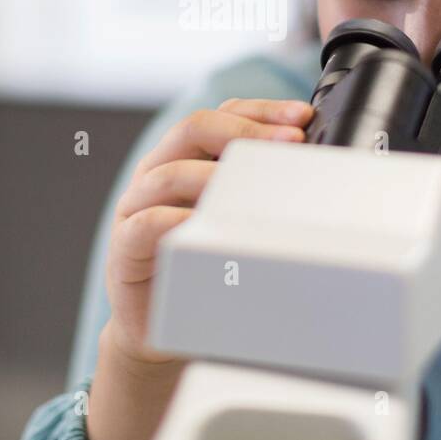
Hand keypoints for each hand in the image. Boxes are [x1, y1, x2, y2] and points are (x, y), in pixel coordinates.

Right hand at [101, 97, 313, 366]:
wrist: (159, 329)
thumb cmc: (201, 269)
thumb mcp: (233, 220)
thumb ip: (257, 191)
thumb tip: (315, 172)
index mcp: (185, 158)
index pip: (222, 115)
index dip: (261, 111)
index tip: (302, 117)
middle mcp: (157, 173)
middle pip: (194, 129)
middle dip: (245, 131)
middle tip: (287, 142)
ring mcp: (136, 207)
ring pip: (169, 173)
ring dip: (215, 174)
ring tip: (253, 185)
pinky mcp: (125, 247)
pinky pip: (146, 225)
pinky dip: (177, 222)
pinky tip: (206, 226)